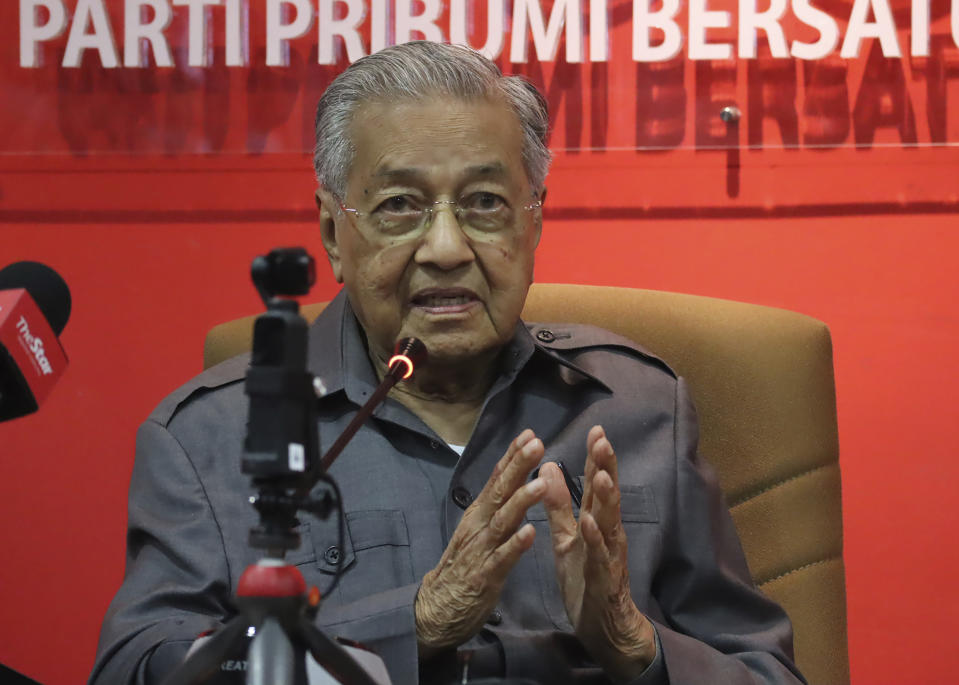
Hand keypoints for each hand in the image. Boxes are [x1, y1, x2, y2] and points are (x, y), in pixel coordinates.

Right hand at [415, 429, 546, 656]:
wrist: (436, 609)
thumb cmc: (462, 567)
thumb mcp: (477, 530)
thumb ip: (495, 507)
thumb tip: (511, 479)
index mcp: (479, 514)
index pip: (496, 479)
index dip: (512, 456)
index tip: (529, 434)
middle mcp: (479, 526)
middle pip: (500, 491)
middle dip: (519, 467)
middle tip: (537, 443)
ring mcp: (481, 550)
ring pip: (502, 521)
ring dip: (521, 501)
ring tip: (540, 483)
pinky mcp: (485, 576)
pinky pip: (502, 559)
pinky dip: (515, 545)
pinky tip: (530, 533)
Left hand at [540, 426, 656, 681]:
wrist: (602, 626)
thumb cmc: (585, 578)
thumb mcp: (567, 536)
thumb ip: (558, 504)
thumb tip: (548, 466)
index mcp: (595, 521)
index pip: (595, 483)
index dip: (596, 458)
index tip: (596, 430)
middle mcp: (607, 532)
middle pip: (606, 495)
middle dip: (606, 468)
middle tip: (603, 440)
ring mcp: (608, 554)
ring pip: (609, 522)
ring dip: (606, 499)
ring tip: (602, 475)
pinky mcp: (604, 577)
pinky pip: (599, 556)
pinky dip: (594, 538)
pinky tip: (589, 522)